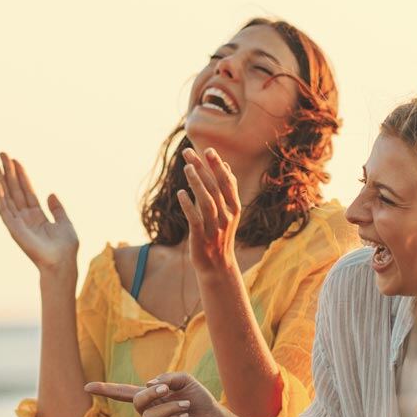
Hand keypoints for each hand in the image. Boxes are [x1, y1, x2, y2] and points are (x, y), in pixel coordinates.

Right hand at [0, 153, 77, 272]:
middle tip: (1, 155)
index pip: (27, 191)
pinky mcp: (13, 229)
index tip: (16, 160)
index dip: (22, 175)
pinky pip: (3, 210)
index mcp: (37, 215)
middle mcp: (25, 217)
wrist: (62, 263)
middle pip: (14, 190)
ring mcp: (18, 222)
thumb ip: (57, 209)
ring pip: (6, 197)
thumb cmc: (65, 248)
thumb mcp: (65, 223)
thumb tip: (51, 193)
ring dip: (1, 180)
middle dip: (8, 172)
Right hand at [86, 371, 227, 416]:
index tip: (86, 387)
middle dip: (151, 393)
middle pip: (137, 401)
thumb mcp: (184, 380)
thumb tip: (147, 384)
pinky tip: (184, 416)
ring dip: (169, 407)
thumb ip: (167, 377)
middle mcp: (147, 413)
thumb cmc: (199, 400)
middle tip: (167, 389)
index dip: (105, 389)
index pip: (122, 393)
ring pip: (149, 415)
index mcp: (149, 398)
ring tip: (186, 406)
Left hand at [179, 148, 241, 274]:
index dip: (218, 166)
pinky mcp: (202, 238)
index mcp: (234, 208)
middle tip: (188, 152)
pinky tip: (181, 193)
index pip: (227, 182)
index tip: (208, 150)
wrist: (217, 267)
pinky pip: (196, 219)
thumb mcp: (228, 211)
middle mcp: (227, 216)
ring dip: (197, 183)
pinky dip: (189, 205)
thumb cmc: (220, 235)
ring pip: (207, 201)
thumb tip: (226, 164)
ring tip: (187, 167)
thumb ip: (227, 189)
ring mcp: (215, 228)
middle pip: (215, 188)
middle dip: (202, 168)